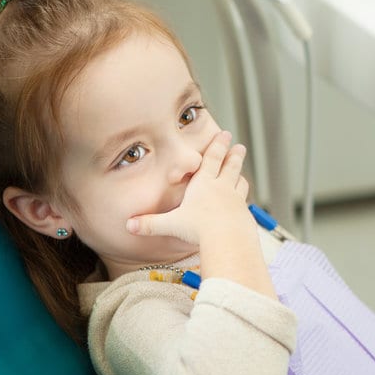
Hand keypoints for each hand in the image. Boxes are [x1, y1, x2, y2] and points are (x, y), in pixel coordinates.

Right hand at [126, 131, 250, 244]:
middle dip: (234, 155)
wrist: (228, 240)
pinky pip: (245, 203)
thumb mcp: (171, 225)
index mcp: (204, 184)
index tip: (225, 134)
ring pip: (240, 182)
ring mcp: (236, 200)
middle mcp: (223, 189)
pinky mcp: (245, 214)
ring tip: (240, 173)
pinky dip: (243, 199)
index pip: (212, 159)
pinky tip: (242, 204)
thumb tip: (129, 225)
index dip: (218, 145)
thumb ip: (150, 224)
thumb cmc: (199, 230)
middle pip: (230, 166)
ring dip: (240, 176)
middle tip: (239, 146)